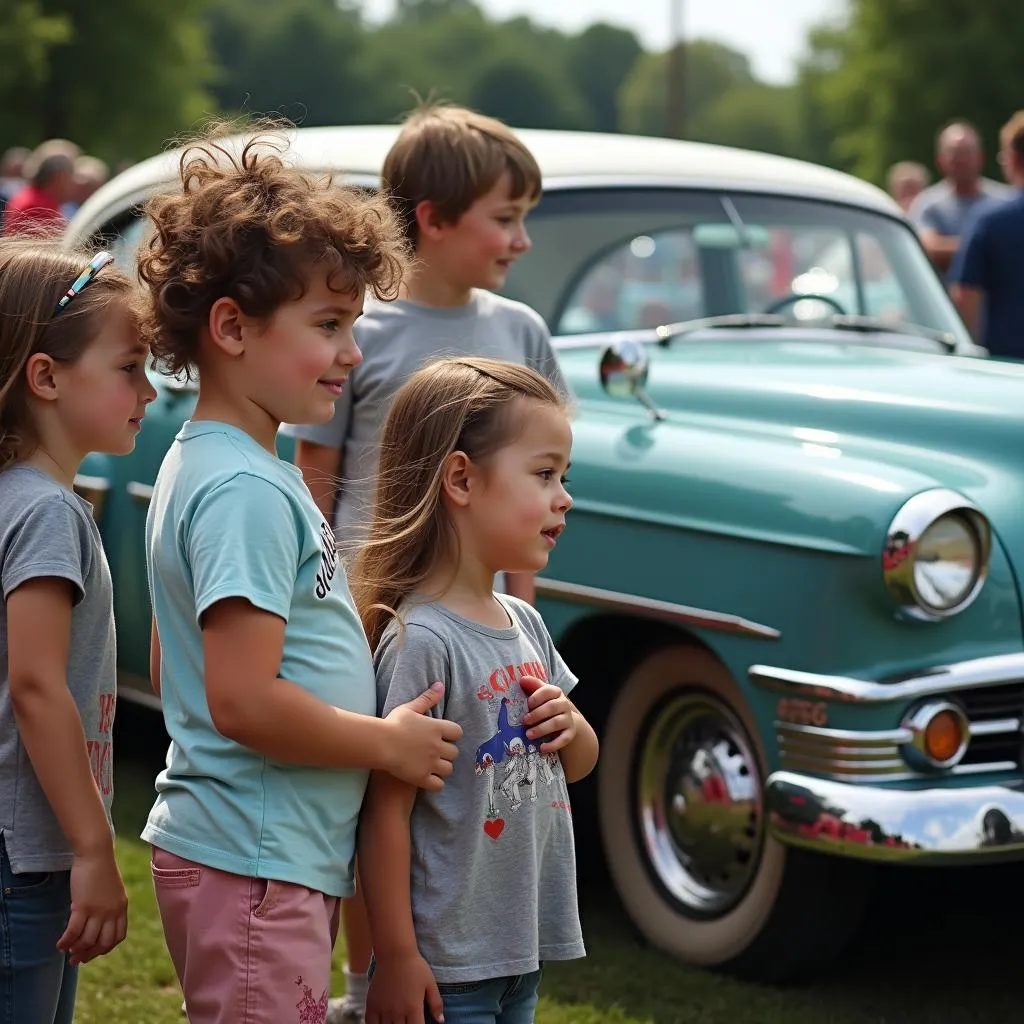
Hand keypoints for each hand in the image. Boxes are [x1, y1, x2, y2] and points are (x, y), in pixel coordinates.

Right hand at [58, 845, 127, 964]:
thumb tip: (97, 922)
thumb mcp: (111, 890)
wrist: (96, 853)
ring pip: (87, 941)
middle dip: (89, 955)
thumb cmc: (101, 870)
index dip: (105, 948)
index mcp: (121, 907)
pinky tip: (59, 945)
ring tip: (66, 952)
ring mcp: (99, 910)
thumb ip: (109, 906)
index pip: (118, 936)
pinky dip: (66, 942)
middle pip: (103, 943)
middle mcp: (112, 911)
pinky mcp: (83, 906)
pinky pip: (73, 932)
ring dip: (75, 950)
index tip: (93, 952)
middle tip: (76, 960)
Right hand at [366, 952, 443, 1023]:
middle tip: (406, 1021)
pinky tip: (381, 1023)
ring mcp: (383, 1009)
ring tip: (395, 1023)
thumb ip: (436, 1003)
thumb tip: (441, 1021)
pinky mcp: (372, 1005)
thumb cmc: (415, 966)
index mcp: (413, 1008)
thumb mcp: (430, 983)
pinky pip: (370, 1023)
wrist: (395, 953)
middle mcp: (397, 1012)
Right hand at [382, 682, 461, 790]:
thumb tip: (440, 684)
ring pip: (448, 769)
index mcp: (437, 728)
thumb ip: (427, 698)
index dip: (452, 735)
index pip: (458, 733)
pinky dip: (435, 782)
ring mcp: (431, 763)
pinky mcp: (422, 778)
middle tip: (435, 752)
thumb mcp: (410, 707)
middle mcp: (438, 746)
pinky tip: (428, 778)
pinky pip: (438, 785)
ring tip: (432, 765)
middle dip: (447, 753)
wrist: (379, 743)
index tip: (443, 736)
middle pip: (454, 752)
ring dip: (442, 768)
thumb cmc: (393, 724)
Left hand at [520, 674, 575, 753]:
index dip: (538, 696)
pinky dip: (553, 745)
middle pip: (552, 707)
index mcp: (556, 692)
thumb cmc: (547, 705)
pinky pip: (563, 739)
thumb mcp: (541, 694)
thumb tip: (522, 679)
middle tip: (524, 721)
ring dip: (541, 729)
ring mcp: (568, 719)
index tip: (528, 703)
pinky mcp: (570, 733)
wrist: (566, 720)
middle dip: (537, 714)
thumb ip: (532, 686)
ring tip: (528, 734)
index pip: (548, 691)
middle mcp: (564, 705)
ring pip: (556, 723)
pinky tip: (542, 748)